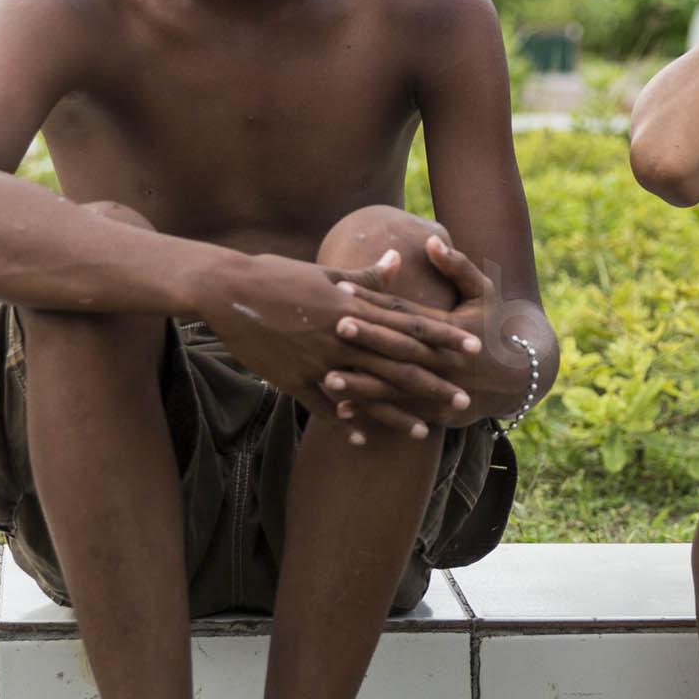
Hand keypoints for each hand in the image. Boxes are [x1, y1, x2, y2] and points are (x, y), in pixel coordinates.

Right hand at [199, 251, 467, 445]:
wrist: (226, 290)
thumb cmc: (276, 274)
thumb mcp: (325, 272)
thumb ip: (365, 275)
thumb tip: (398, 259)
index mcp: (353, 307)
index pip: (408, 324)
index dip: (443, 338)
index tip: (473, 347)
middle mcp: (341, 336)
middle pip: (396, 362)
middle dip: (432, 382)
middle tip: (464, 399)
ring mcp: (317, 360)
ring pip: (366, 391)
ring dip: (396, 413)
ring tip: (425, 432)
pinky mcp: (292, 378)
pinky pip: (324, 406)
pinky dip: (345, 422)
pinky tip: (365, 439)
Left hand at [325, 235, 525, 431]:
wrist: (515, 378)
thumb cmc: (492, 324)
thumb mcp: (482, 291)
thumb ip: (457, 266)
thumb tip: (431, 241)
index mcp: (450, 326)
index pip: (406, 311)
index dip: (374, 299)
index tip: (342, 288)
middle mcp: (443, 359)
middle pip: (400, 347)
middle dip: (368, 338)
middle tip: (335, 325)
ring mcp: (439, 389)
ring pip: (396, 387)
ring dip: (361, 384)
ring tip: (327, 377)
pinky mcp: (434, 411)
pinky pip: (398, 414)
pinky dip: (370, 413)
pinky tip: (339, 409)